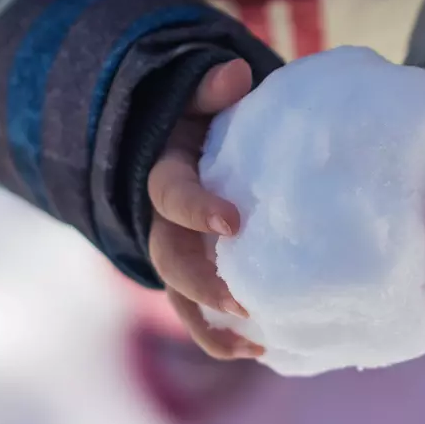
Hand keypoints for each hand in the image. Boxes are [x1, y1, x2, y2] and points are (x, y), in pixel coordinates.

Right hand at [147, 58, 264, 360]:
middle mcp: (162, 222)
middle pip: (168, 259)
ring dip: (210, 325)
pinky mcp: (191, 276)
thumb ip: (212, 90)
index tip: (234, 222)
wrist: (184, 143)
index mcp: (167, 175)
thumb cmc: (206, 121)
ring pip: (178, 298)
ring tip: (255, 347)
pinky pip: (197, 313)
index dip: (197, 209)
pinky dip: (222, 337)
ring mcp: (175, 253)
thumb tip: (236, 73)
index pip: (172, 194)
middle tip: (243, 301)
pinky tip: (262, 350)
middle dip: (202, 283)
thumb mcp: (203, 99)